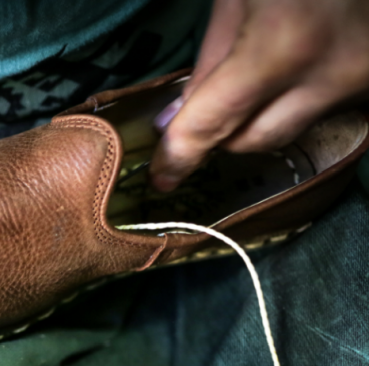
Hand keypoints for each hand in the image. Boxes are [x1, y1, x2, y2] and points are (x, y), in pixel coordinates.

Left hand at [150, 0, 368, 191]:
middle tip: (205, 101)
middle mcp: (331, 73)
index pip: (213, 124)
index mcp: (282, 44)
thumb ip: (210, 55)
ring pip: (291, 128)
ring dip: (260, 114)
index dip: (178, 156)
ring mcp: (362, 77)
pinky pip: (324, 106)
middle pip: (253, 141)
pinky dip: (298, 96)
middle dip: (220, 130)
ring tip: (257, 64)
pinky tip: (295, 58)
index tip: (160, 178)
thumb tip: (182, 113)